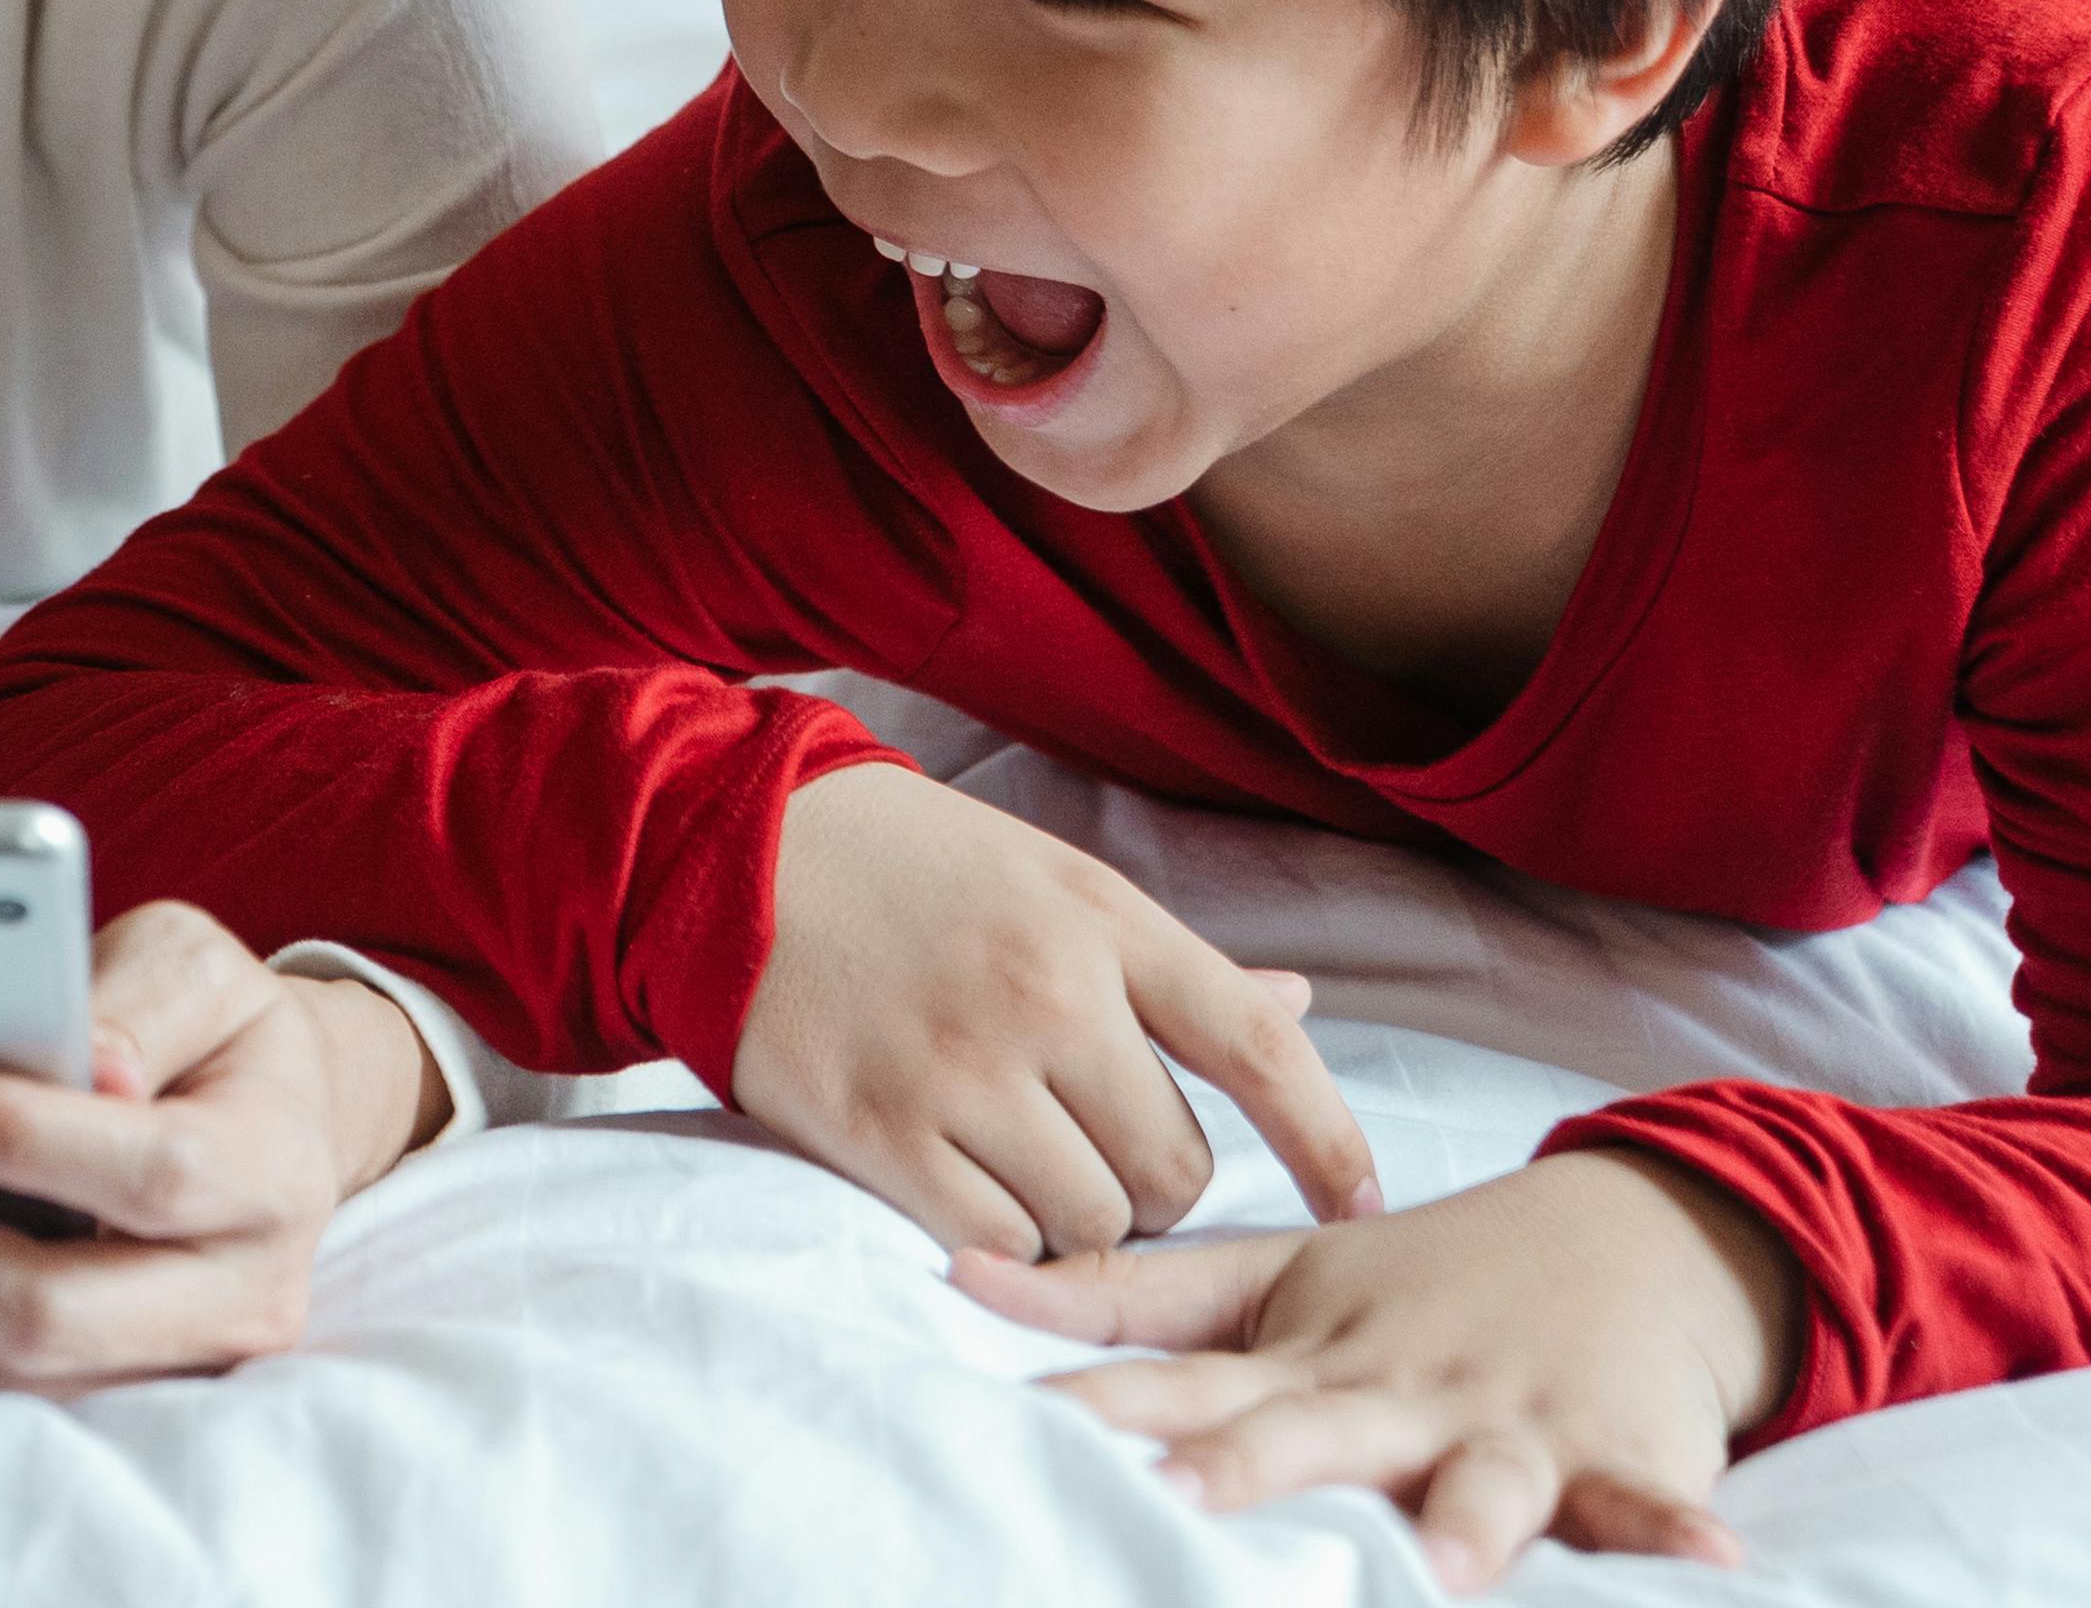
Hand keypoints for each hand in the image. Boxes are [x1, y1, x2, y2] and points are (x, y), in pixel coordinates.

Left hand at [0, 901, 439, 1389]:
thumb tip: (82, 1060)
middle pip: (50, 1312)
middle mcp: (234, 1295)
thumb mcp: (198, 970)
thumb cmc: (211, 1030)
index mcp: (273, 1171)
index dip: (19, 1138)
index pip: (152, 1174)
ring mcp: (167, 1369)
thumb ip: (140, 999)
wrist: (262, 1125)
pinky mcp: (97, 1398)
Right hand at [735, 763, 1378, 1258]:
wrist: (729, 847)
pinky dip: (1002, 1240)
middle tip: (1094, 1148)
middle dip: (1152, 1184)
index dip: (1329, 1138)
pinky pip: (997, 1244)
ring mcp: (960, 1067)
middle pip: (1174, 1166)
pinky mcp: (879, 1130)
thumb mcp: (1052, 882)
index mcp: (1101, 921)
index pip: (1256, 1044)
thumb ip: (1173, 964)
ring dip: (1076, 1221)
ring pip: (1092, 1221)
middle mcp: (1044, 994)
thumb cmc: (910, 868)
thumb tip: (1295, 1006)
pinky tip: (969, 1191)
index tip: (1361, 1204)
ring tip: (1023, 1165)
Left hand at [959, 1151, 1797, 1588]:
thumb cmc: (1412, 1283)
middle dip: (1248, 1470)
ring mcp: (1505, 1423)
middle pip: (1310, 1434)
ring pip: (1481, 1479)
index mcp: (1303, 1355)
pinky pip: (1648, 1502)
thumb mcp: (1271, 1279)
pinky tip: (1713, 1559)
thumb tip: (960, 1277)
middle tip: (1181, 1500)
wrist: (1615, 1237)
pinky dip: (1676, 1531)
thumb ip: (1123, 1295)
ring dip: (1469, 1519)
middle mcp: (1395, 1390)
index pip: (1183, 1382)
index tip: (1024, 1433)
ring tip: (1446, 1566)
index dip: (1105, 1407)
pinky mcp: (1611, 1452)